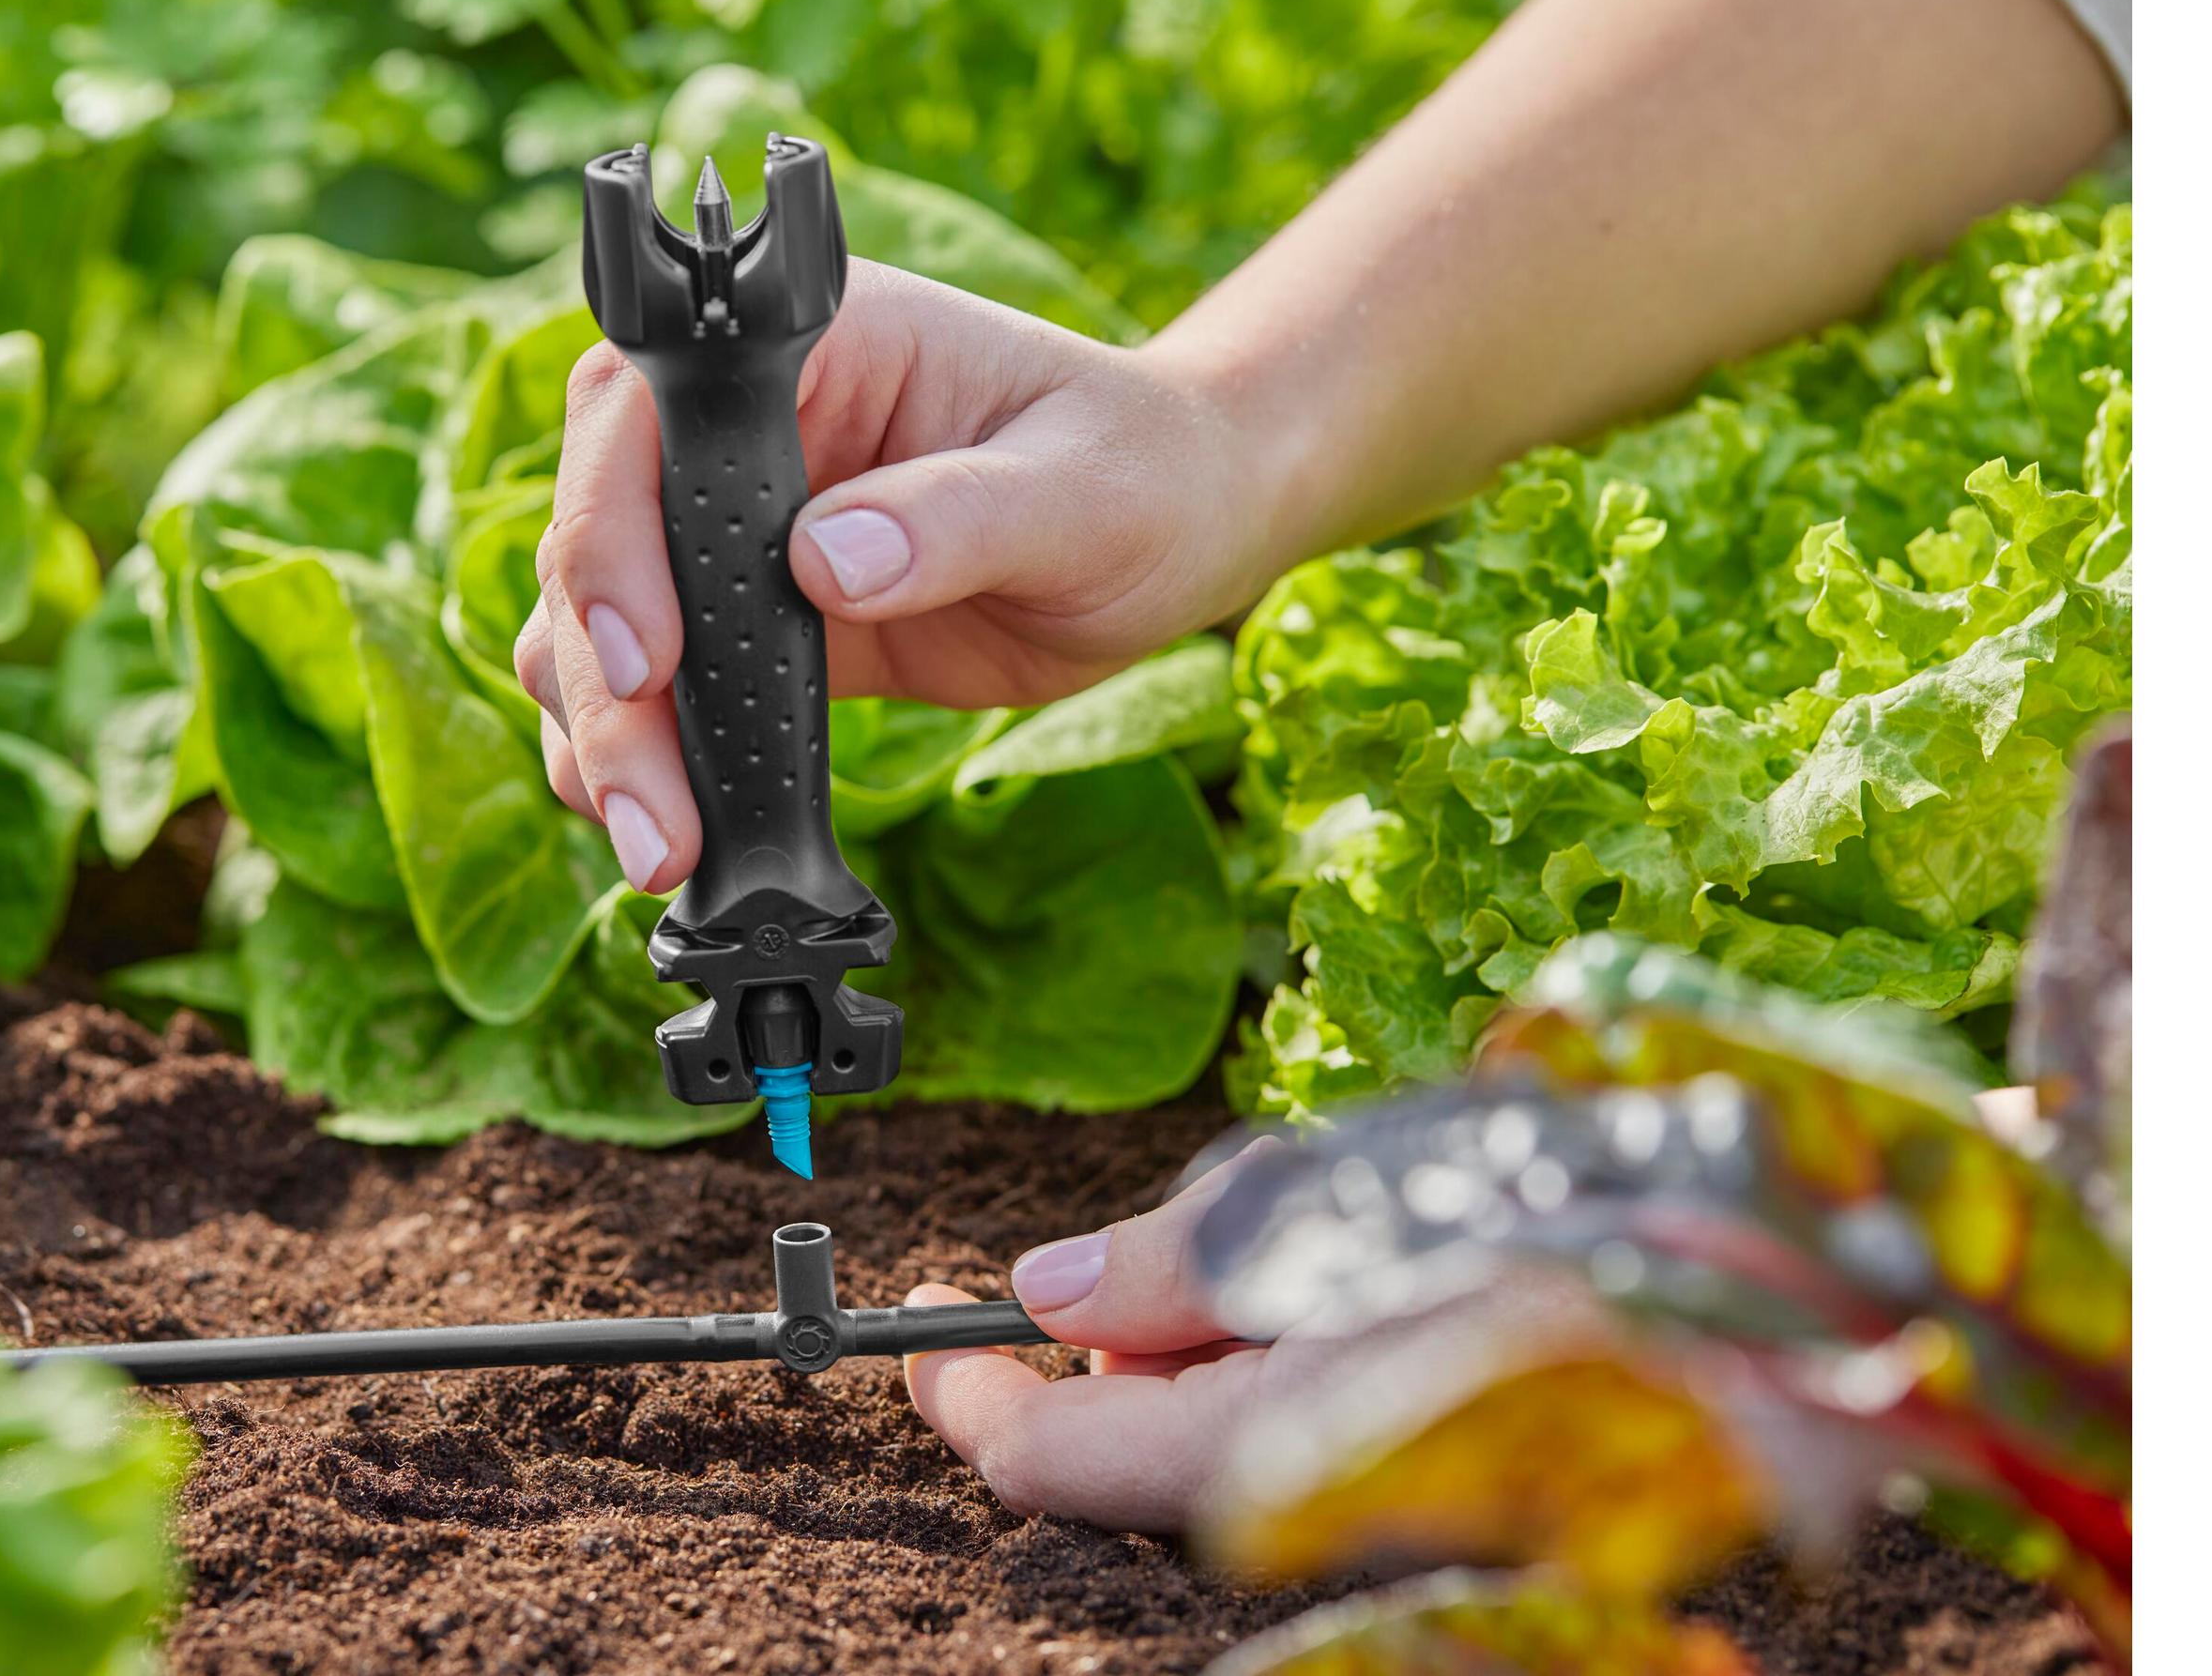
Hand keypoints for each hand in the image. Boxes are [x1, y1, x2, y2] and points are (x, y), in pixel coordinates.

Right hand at [513, 260, 1281, 891]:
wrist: (1178, 527)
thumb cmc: (1141, 472)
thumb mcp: (1080, 489)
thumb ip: (959, 516)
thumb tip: (828, 563)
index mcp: (810, 345)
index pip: (645, 413)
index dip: (613, 531)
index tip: (653, 659)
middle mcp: (744, 426)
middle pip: (597, 533)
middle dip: (604, 679)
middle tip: (652, 811)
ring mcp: (735, 527)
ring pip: (595, 622)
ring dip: (601, 735)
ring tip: (657, 847)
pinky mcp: (752, 622)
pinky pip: (654, 689)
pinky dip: (634, 758)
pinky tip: (662, 832)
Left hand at [903, 1139, 1609, 1532]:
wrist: (1774, 1280)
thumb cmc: (1560, 1223)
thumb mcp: (1318, 1208)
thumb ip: (1166, 1266)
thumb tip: (1050, 1294)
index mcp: (1259, 1444)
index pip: (1048, 1463)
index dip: (966, 1395)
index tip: (921, 1327)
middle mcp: (1305, 1487)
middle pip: (1130, 1442)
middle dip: (1099, 1347)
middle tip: (1105, 1257)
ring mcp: (1368, 1476)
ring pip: (1216, 1418)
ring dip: (1200, 1326)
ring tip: (1277, 1219)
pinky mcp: (1425, 1451)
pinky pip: (1298, 1412)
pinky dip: (1276, 1340)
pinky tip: (1336, 1262)